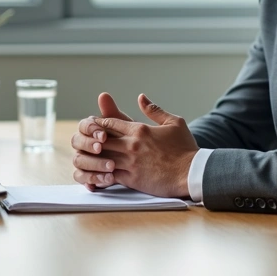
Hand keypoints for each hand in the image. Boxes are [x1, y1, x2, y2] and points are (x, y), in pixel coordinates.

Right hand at [70, 92, 132, 190]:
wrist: (144, 161)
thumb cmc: (133, 141)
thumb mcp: (126, 128)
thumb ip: (113, 114)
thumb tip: (103, 95)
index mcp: (91, 130)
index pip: (83, 126)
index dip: (90, 129)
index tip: (103, 134)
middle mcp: (83, 144)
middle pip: (76, 142)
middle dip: (88, 145)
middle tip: (101, 148)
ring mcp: (84, 160)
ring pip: (78, 161)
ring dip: (93, 164)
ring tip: (111, 168)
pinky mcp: (87, 176)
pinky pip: (81, 178)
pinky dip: (92, 179)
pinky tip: (107, 180)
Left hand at [73, 94, 197, 197]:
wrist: (192, 172)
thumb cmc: (185, 148)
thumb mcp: (173, 122)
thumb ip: (154, 110)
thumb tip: (141, 97)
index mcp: (139, 129)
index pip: (109, 123)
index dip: (98, 124)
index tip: (92, 126)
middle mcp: (131, 145)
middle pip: (101, 139)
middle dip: (91, 140)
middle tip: (84, 142)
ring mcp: (130, 162)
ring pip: (101, 158)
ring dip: (92, 158)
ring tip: (84, 158)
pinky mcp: (132, 179)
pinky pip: (108, 176)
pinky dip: (99, 175)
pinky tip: (94, 175)